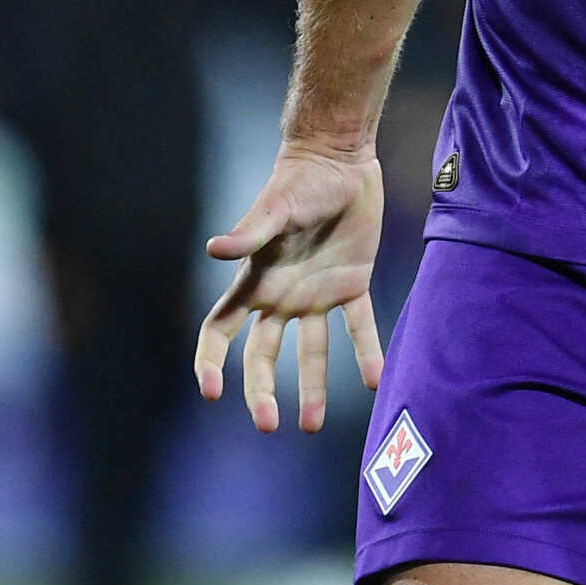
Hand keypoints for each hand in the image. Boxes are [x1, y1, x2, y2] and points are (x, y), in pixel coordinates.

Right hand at [194, 145, 387, 433]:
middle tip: (269, 424)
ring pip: (310, 351)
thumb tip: (212, 249)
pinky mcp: (353, 284)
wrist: (339, 160)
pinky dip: (366, 352)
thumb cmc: (299, 182)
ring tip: (312, 424)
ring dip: (311, 387)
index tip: (211, 393)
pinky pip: (358, 326)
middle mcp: (281, 295)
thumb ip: (249, 233)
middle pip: (262, 354)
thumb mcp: (275, 209)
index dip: (210, 362)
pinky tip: (375, 379)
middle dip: (261, 391)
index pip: (220, 330)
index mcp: (254, 281)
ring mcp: (316, 294)